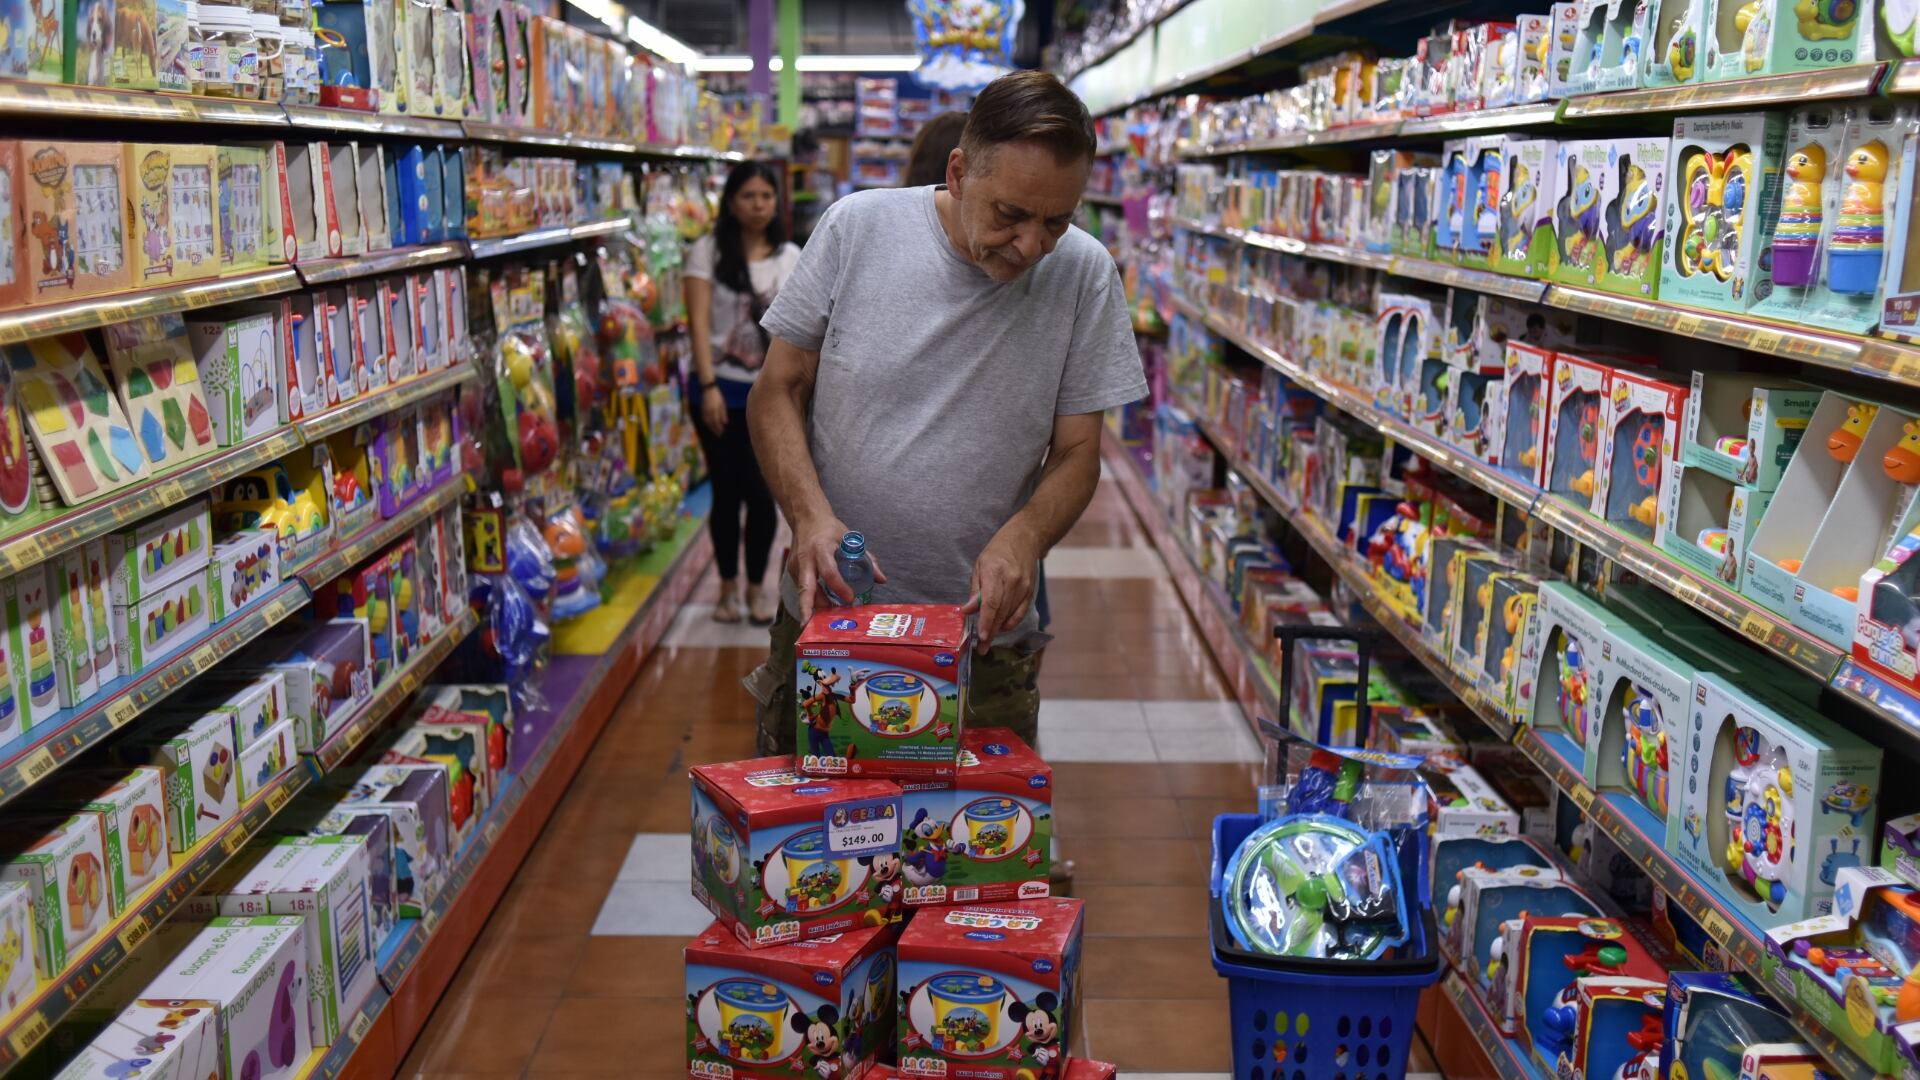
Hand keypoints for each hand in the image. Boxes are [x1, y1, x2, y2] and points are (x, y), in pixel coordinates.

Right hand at [700, 384, 727, 432]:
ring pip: (707, 422)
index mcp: (714, 409)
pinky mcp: (701, 409)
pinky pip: (703, 419)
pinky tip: (709, 426)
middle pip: (711, 423)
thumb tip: (725, 423)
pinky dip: (706, 423)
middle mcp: (708, 411)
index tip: (722, 432)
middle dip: (715, 430)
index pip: (716, 422)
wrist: (707, 388)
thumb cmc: (717, 395)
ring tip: (714, 432)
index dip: (719, 428)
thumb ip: (723, 413)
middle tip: (719, 435)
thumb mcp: (722, 403)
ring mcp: (704, 410)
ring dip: (710, 428)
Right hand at [792, 515, 886, 624]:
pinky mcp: (793, 572)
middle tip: (814, 627)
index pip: (829, 571)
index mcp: (821, 548)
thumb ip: (867, 559)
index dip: (839, 587)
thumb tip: (881, 580)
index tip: (850, 598)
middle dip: (809, 609)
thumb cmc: (829, 529)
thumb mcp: (850, 538)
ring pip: (804, 593)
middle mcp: (805, 559)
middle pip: (806, 589)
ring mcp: (796, 567)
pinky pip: (803, 590)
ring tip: (825, 624)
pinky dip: (812, 601)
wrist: (806, 518)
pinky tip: (821, 612)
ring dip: (814, 609)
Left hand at [961, 528, 1036, 652]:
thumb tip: (968, 611)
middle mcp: (1012, 581)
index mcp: (996, 572)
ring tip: (987, 640)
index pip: (991, 603)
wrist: (1025, 540)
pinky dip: (1011, 623)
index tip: (981, 637)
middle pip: (1000, 613)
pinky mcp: (1030, 592)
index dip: (986, 621)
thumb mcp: (980, 566)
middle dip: (990, 632)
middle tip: (982, 648)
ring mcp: (1024, 588)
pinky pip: (1020, 613)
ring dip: (998, 630)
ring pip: (1010, 615)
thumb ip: (975, 590)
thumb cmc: (997, 552)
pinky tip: (1001, 628)